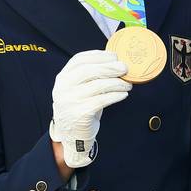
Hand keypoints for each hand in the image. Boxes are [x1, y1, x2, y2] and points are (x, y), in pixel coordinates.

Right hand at [49, 50, 130, 167]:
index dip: (98, 56)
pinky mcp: (80, 114)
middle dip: (109, 67)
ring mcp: (70, 101)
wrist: (73, 135)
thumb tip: (116, 62)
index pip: (79, 60)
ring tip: (127, 84)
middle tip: (125, 68)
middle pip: (88, 70)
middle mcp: (63, 88)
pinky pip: (102, 100)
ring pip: (98, 85)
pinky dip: (116, 95)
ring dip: (117, 82)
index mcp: (62, 78)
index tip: (114, 56)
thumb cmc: (80, 107)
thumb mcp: (79, 89)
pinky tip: (123, 94)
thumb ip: (91, 75)